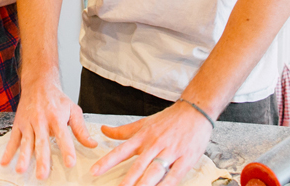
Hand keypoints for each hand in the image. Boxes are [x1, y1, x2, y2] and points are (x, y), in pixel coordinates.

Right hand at [0, 77, 96, 177]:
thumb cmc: (57, 99)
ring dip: (23, 156)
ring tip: (21, 170)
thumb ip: (81, 129)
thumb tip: (92, 144)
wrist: (39, 83)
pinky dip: (8, 151)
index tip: (70, 162)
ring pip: (26, 142)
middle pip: (42, 142)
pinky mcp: (19, 124)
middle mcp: (41, 120)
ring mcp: (28, 123)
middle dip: (42, 159)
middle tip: (42, 174)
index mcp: (57, 117)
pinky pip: (13, 139)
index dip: (67, 149)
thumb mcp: (73, 110)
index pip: (63, 135)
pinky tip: (5, 162)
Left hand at [91, 102, 212, 185]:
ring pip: (155, 170)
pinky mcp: (185, 159)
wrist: (194, 111)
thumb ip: (122, 131)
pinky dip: (166, 184)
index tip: (95, 171)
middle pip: (139, 165)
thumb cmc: (168, 120)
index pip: (121, 151)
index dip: (108, 162)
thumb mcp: (143, 123)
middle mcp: (155, 144)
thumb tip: (103, 130)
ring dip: (145, 183)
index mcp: (143, 137)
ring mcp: (170, 152)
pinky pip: (175, 175)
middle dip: (128, 180)